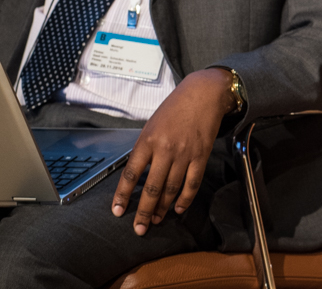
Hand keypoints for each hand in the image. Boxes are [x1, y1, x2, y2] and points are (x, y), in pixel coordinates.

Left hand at [111, 68, 235, 234]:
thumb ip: (145, 149)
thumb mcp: (152, 125)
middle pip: (152, 188)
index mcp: (148, 140)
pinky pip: (192, 183)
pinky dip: (185, 199)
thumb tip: (138, 175)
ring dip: (163, 208)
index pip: (131, 174)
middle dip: (143, 211)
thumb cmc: (175, 107)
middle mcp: (165, 149)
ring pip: (171, 189)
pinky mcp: (201, 156)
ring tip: (156, 219)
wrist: (203, 94)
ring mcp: (184, 154)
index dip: (123, 195)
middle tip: (138, 227)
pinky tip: (178, 208)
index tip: (118, 211)